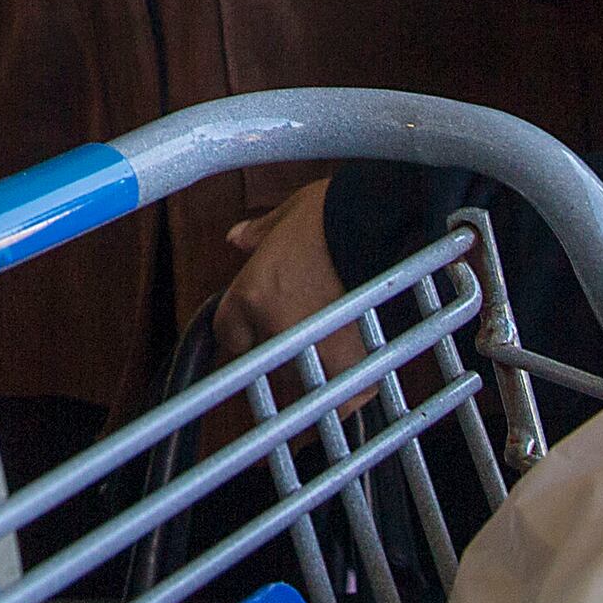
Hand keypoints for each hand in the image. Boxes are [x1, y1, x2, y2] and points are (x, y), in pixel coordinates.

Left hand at [215, 179, 357, 372]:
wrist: (375, 217)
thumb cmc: (332, 211)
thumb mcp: (286, 214)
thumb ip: (258, 234)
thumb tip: (238, 237)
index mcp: (250, 293)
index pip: (228, 334)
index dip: (244, 328)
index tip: (256, 323)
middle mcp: (273, 325)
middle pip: (265, 357)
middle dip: (279, 344)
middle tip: (300, 323)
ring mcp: (311, 344)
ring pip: (301, 375)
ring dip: (311, 364)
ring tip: (329, 339)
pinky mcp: (349, 357)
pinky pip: (343, 390)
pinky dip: (350, 387)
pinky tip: (354, 371)